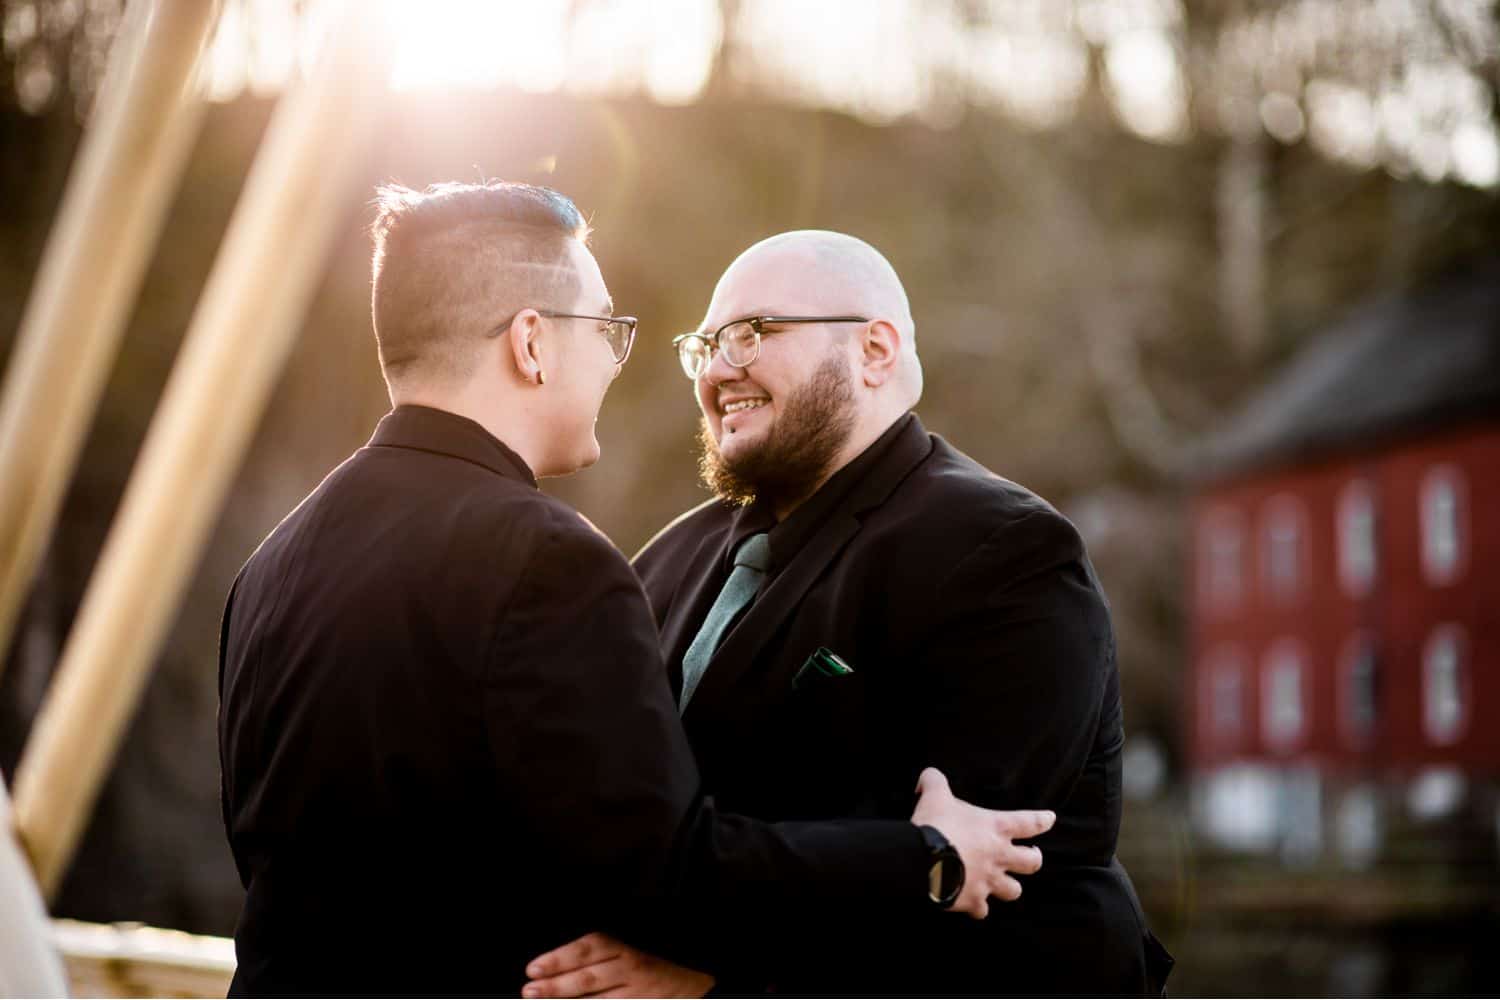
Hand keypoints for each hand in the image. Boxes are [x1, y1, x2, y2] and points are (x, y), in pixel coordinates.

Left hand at [523, 932, 713, 998]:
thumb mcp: (624, 959)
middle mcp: (632, 968)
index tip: (533, 969)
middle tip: (530, 991)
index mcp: (624, 950)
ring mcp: (640, 993)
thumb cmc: (650, 974)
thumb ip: (594, 963)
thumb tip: (550, 974)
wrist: (694, 988)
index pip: (589, 949)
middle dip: (557, 985)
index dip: (559, 958)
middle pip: (590, 975)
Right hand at [910, 766, 1053, 918]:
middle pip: (1032, 862)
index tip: (1050, 819)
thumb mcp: (935, 795)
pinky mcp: (974, 900)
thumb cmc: (935, 826)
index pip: (1029, 822)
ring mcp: (989, 880)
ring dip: (1010, 887)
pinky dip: (978, 908)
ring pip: (1014, 891)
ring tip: (1005, 884)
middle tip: (1031, 856)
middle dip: (1034, 860)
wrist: (922, 860)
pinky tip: (974, 905)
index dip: (1042, 820)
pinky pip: (982, 910)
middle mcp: (999, 855)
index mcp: (995, 828)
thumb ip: (935, 782)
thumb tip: (928, 776)